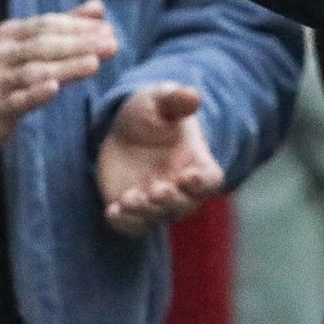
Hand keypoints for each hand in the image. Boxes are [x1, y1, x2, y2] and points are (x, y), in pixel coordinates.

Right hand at [0, 2, 118, 154]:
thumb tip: (98, 7)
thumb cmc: (0, 74)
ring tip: (94, 64)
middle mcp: (0, 55)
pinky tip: (54, 88)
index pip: (46, 25)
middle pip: (43, 46)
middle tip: (112, 44)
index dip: (77, 26)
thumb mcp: (24, 46)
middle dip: (79, 44)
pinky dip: (35, 94)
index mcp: (9, 35)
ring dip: (65, 67)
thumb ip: (62, 27)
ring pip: (33, 72)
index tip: (107, 29)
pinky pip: (16, 101)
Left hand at [97, 83, 224, 235]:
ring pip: (159, 218)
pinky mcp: (132, 209)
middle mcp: (180, 186)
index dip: (202, 183)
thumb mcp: (160, 99)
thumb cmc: (151, 112)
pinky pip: (133, 227)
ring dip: (146, 213)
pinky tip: (112, 210)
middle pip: (185, 205)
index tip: (188, 175)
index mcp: (196, 161)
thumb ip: (176, 99)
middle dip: (171, 201)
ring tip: (129, 198)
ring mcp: (156, 200)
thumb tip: (193, 97)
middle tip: (156, 189)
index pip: (211, 180)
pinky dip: (124, 223)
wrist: (124, 128)